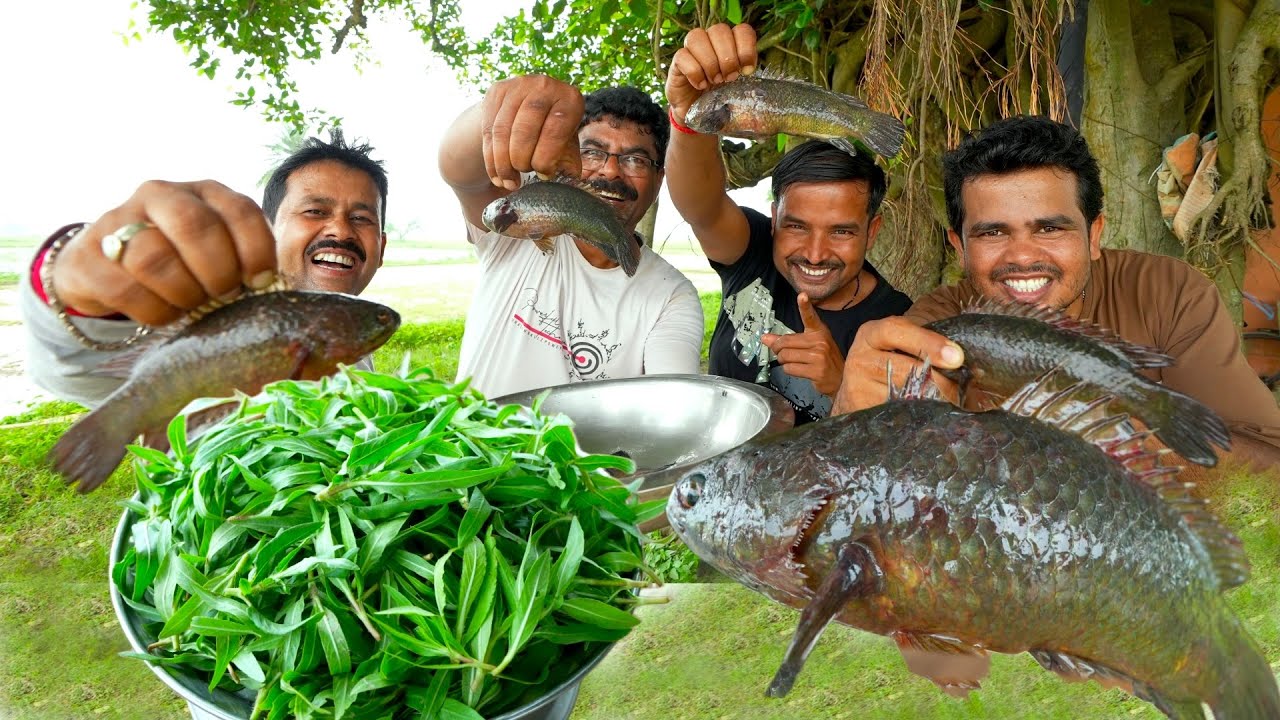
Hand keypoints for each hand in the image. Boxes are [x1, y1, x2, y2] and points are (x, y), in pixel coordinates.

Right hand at [51, 180, 276, 326]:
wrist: (112, 267)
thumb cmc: (185, 263)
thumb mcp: (221, 251)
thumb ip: (245, 259)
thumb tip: (272, 288)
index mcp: (204, 193)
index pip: (239, 209)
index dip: (256, 250)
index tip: (260, 281)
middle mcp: (161, 196)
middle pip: (194, 225)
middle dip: (217, 270)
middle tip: (223, 295)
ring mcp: (119, 220)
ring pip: (154, 257)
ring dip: (183, 293)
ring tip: (192, 304)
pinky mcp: (88, 255)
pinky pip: (124, 288)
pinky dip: (153, 310)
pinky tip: (164, 313)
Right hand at [479, 74, 584, 190]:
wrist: (528, 105)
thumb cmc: (554, 131)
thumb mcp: (567, 142)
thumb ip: (569, 161)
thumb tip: (568, 180)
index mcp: (569, 98)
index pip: (556, 129)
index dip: (547, 156)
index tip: (543, 175)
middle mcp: (544, 86)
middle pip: (525, 128)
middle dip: (521, 158)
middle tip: (523, 175)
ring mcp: (517, 86)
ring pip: (502, 130)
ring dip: (503, 162)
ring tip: (508, 182)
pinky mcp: (496, 91)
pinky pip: (488, 130)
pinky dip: (491, 158)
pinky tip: (496, 176)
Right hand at [665, 23, 757, 124]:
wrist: (695, 113)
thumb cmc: (718, 97)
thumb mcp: (737, 87)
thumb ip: (744, 75)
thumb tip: (750, 71)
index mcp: (730, 43)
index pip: (741, 30)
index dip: (746, 47)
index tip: (747, 70)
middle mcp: (710, 40)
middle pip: (719, 30)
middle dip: (728, 57)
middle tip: (729, 78)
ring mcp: (691, 49)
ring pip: (698, 37)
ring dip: (710, 61)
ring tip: (714, 81)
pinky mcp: (677, 62)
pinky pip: (683, 56)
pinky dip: (694, 72)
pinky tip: (700, 85)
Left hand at [761, 293, 844, 396]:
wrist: (839, 378)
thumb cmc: (823, 359)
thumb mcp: (808, 345)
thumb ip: (786, 340)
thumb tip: (764, 338)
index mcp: (819, 331)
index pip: (810, 317)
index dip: (805, 306)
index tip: (802, 295)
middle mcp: (820, 341)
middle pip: (785, 342)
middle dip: (778, 349)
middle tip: (782, 353)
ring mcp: (819, 356)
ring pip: (785, 356)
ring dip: (784, 362)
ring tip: (795, 363)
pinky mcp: (816, 370)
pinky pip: (789, 368)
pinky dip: (789, 370)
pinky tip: (800, 370)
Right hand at [830, 316, 966, 414]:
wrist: (857, 392)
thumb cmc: (889, 362)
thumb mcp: (900, 343)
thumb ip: (926, 343)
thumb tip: (961, 358)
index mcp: (870, 334)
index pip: (895, 331)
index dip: (927, 342)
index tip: (956, 357)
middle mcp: (859, 359)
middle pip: (904, 368)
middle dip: (940, 380)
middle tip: (962, 389)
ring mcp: (857, 388)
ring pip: (903, 396)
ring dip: (932, 401)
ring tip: (951, 403)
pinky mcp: (861, 413)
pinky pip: (897, 416)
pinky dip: (918, 416)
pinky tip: (930, 415)